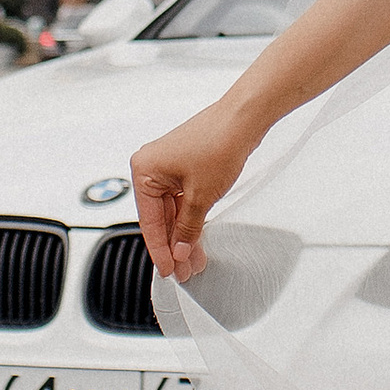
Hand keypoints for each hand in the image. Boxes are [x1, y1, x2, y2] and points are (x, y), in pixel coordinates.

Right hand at [132, 98, 259, 283]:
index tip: (169, 270)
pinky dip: (190, 219)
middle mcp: (152, 166)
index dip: (160, 250)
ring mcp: (169, 166)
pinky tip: (196, 238)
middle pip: (160, 217)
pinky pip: (182, 199)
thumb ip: (188, 228)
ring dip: (183, 235)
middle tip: (183, 271)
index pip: (149, 221)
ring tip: (193, 260)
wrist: (244, 119)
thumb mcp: (201, 196)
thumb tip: (181, 250)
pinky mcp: (185, 166)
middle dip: (174, 245)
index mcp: (145, 170)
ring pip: (173, 210)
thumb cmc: (219, 142)